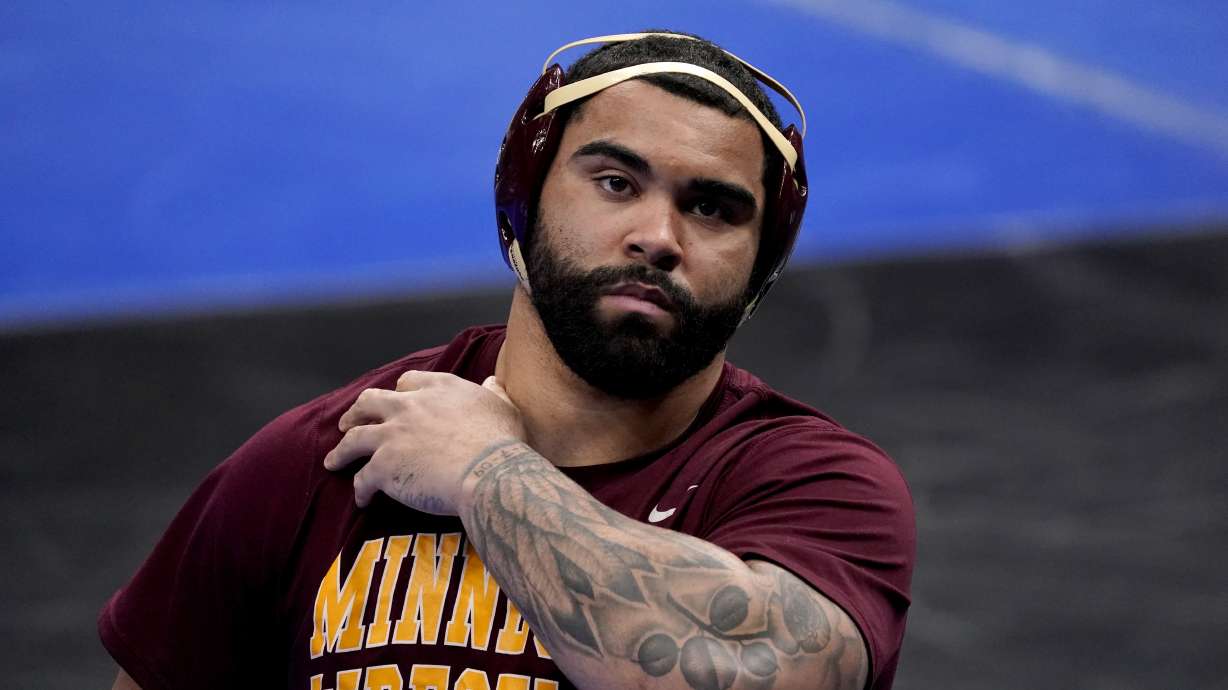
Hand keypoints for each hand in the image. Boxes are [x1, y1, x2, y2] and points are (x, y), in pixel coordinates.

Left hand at [323, 371, 524, 513]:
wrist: (488, 472)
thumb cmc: (502, 442)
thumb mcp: (503, 407)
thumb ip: (495, 394)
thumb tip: (493, 383)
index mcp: (438, 390)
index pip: (409, 382)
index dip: (400, 391)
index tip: (397, 398)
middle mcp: (410, 408)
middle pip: (370, 402)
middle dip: (356, 412)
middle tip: (348, 423)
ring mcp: (392, 437)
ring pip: (354, 440)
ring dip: (341, 451)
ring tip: (333, 461)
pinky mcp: (383, 468)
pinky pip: (362, 480)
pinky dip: (359, 490)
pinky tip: (361, 500)